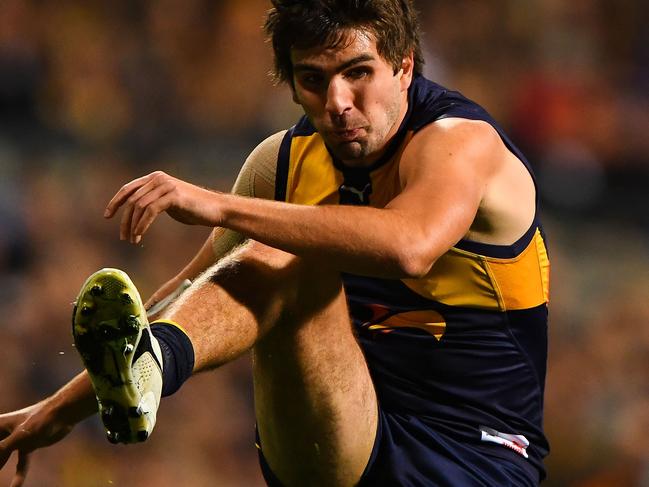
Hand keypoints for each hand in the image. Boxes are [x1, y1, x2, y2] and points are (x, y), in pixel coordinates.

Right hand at [0, 402, 74, 486]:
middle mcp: (5, 432)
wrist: (62, 414)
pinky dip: (19, 475)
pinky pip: (21, 463)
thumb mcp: (17, 437)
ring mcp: (17, 440)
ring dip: (0, 468)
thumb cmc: (39, 420)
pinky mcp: (29, 446)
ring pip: (3, 457)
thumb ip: (0, 449)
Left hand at [105, 171, 222, 243]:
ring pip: (139, 206)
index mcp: (155, 178)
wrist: (217, 209)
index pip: (128, 189)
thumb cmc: (194, 209)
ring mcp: (166, 186)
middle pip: (131, 199)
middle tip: (123, 237)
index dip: (115, 202)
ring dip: (132, 225)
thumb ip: (153, 202)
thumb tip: (136, 210)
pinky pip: (150, 211)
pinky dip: (142, 224)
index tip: (107, 216)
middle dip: (124, 220)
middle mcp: (158, 179)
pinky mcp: (173, 196)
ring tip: (132, 240)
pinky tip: (140, 235)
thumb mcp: (169, 202)